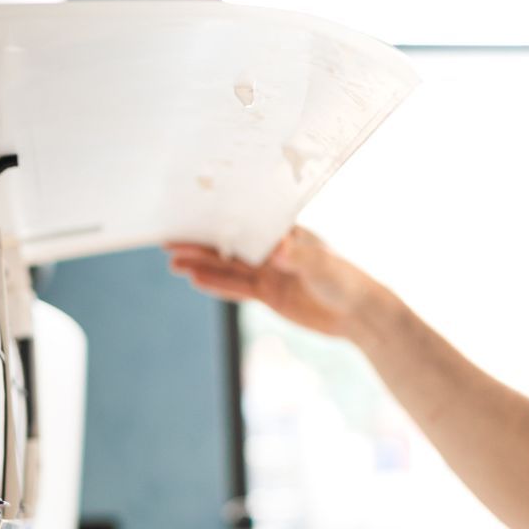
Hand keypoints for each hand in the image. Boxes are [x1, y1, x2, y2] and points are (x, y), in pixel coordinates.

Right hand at [165, 226, 380, 338]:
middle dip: (201, 242)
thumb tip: (277, 250)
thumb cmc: (348, 282)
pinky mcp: (269, 293)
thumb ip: (299, 258)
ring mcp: (269, 271)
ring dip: (202, 264)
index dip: (220, 217)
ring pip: (229, 267)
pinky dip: (217, 285)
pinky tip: (195, 280)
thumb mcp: (323, 268)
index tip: (193, 212)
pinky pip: (238, 289)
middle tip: (169, 239)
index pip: (247, 220)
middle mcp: (274, 248)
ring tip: (173, 263)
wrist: (359, 316)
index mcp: (286, 232)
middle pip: (231, 243)